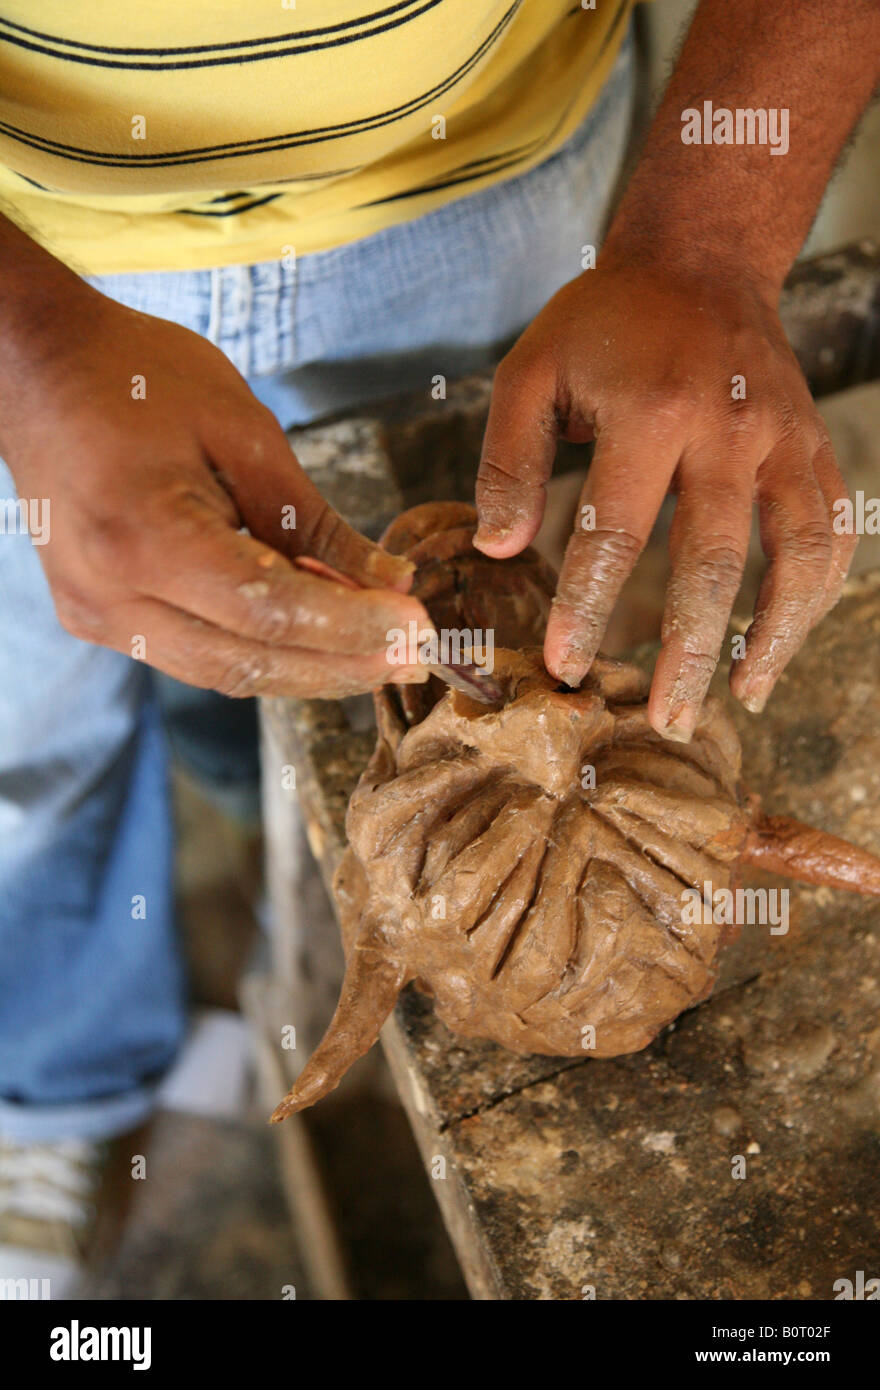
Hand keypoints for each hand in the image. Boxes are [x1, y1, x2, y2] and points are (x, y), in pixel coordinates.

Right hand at [1, 286, 429, 697]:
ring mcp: (97, 615)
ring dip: (309, 670)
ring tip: (383, 658)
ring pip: (224, 672)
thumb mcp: (244, 431)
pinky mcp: (100, 617)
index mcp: (142, 536)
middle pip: (249, 661)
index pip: (267, 611)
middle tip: (417, 662)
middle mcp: (109, 595)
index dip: (351, 628)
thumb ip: (316, 521)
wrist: (35, 368)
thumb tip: (391, 584)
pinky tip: (320, 639)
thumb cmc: (137, 377)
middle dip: (343, 666)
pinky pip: (198, 654)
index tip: (419, 631)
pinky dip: (263, 651)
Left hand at [474, 259, 856, 738]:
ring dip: (775, 635)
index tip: (568, 668)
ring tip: (744, 697)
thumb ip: (509, 460)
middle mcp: (728, 428)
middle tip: (666, 719)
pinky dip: (818, 592)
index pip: (616, 534)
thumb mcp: (532, 371)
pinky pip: (834, 528)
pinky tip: (785, 639)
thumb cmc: (604, 323)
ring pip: (799, 553)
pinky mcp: (813, 444)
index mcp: (649, 410)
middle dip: (688, 651)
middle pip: (713, 562)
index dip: (589, 610)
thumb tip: (501, 547)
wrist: (700, 260)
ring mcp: (783, 437)